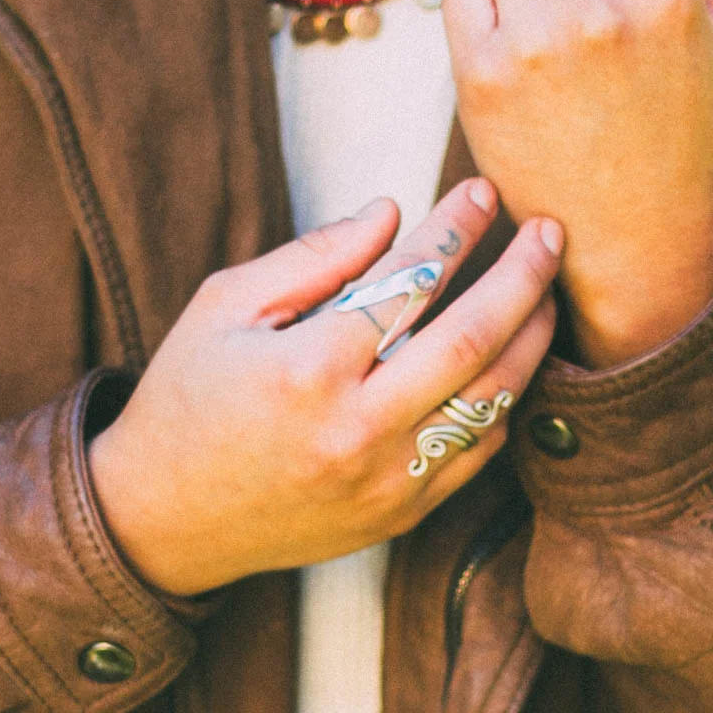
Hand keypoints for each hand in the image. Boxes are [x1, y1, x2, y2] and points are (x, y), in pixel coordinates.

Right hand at [88, 181, 562, 596]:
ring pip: (493, 402)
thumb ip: (314, 257)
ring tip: (548, 291)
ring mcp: (384, 482)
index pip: (410, 281)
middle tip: (551, 232)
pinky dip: (506, 403)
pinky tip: (512, 363)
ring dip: (533, 340)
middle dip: (524, 276)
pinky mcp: (398, 516)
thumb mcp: (225, 306)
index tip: (482, 193)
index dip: (455, 229)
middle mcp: (356, 430)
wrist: (161, 519)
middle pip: (474, 339)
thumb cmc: (188, 397)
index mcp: (307, 369)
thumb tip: (392, 212)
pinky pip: (477, 455)